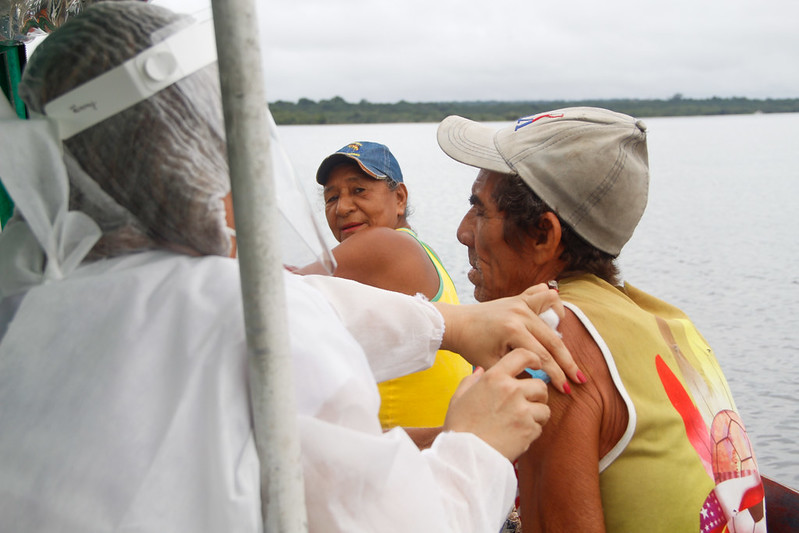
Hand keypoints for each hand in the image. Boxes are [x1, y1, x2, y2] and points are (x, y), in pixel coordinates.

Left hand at [433, 283, 583, 393]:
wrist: (456, 324)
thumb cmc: (471, 346)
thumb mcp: (492, 364)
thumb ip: (517, 371)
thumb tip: (542, 380)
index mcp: (513, 330)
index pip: (542, 358)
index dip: (556, 376)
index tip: (566, 390)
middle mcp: (520, 313)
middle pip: (553, 341)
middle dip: (567, 363)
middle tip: (580, 379)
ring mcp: (520, 303)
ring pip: (553, 317)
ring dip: (563, 335)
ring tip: (567, 351)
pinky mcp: (519, 298)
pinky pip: (542, 295)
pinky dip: (552, 305)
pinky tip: (556, 319)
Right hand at [443, 348, 550, 461]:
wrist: (465, 456)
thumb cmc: (459, 426)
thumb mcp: (458, 398)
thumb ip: (471, 381)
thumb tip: (480, 371)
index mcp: (494, 378)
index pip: (523, 355)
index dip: (533, 359)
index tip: (536, 365)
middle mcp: (511, 390)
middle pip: (540, 384)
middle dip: (537, 394)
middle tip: (527, 403)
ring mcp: (522, 410)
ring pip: (544, 407)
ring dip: (537, 414)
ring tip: (522, 421)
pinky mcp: (529, 430)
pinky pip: (540, 427)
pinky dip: (532, 431)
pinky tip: (517, 435)